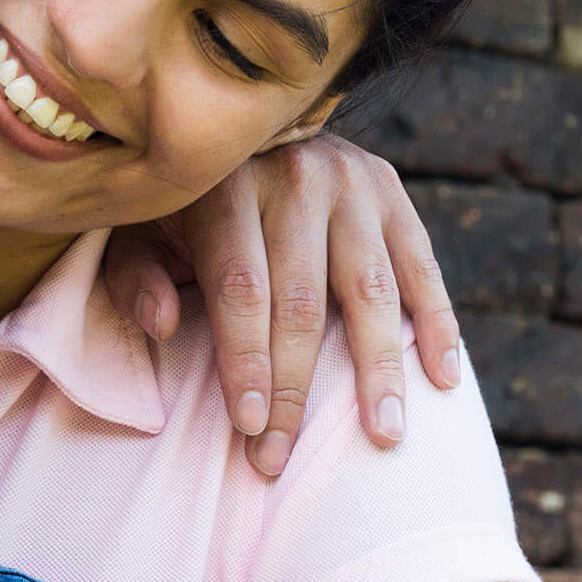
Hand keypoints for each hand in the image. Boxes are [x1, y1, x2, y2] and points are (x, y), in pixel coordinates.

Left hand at [103, 135, 462, 479]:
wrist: (252, 125)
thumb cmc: (190, 202)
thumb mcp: (144, 229)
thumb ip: (139, 276)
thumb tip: (162, 323)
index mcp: (228, 187)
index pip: (241, 288)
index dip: (246, 361)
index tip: (248, 427)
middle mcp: (296, 178)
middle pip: (302, 302)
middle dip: (294, 389)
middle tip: (283, 456)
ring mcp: (353, 182)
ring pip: (371, 291)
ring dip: (379, 370)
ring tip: (385, 434)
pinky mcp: (393, 190)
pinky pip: (423, 267)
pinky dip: (438, 325)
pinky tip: (443, 379)